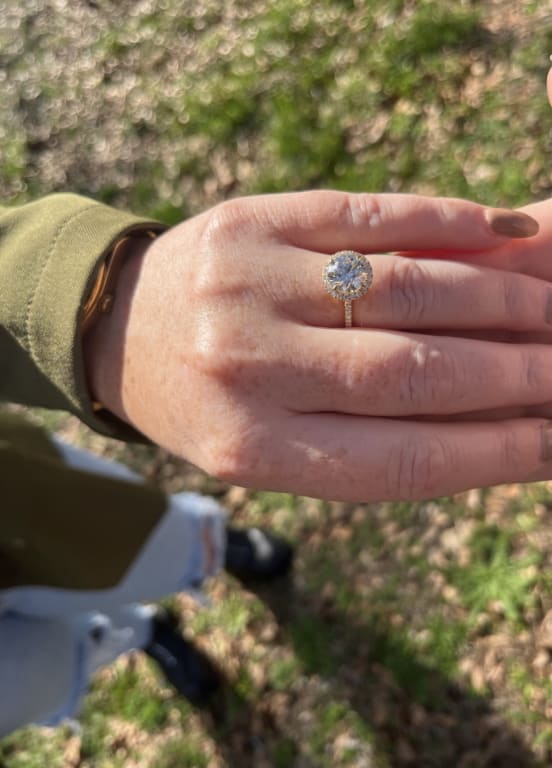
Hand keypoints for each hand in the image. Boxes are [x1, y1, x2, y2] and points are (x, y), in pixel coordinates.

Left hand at [85, 191, 551, 501]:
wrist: (123, 333)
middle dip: (517, 373)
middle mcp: (250, 371)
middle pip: (416, 373)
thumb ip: (375, 438)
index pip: (408, 457)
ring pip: (405, 289)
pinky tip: (504, 234)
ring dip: (496, 299)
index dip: (501, 449)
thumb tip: (497, 424)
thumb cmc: (217, 405)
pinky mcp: (251, 222)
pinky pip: (367, 215)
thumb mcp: (278, 446)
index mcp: (259, 451)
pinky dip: (445, 221)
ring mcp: (247, 288)